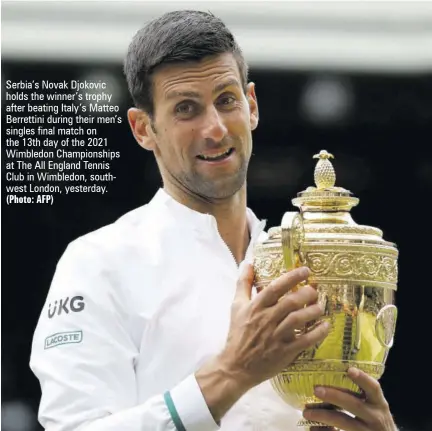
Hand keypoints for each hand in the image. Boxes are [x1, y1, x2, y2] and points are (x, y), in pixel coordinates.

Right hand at [195, 264, 329, 422]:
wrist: (235, 366)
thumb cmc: (237, 334)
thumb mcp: (237, 306)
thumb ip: (243, 284)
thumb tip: (247, 263)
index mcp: (255, 307)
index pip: (275, 288)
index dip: (292, 277)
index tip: (306, 271)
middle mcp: (266, 320)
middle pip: (290, 302)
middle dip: (306, 294)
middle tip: (314, 290)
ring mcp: (275, 337)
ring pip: (298, 320)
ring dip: (312, 311)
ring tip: (320, 306)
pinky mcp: (284, 353)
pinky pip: (304, 341)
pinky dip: (317, 333)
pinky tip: (325, 326)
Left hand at [305, 367, 396, 430]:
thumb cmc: (374, 419)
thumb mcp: (373, 406)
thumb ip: (358, 394)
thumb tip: (330, 375)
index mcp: (379, 403)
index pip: (373, 388)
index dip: (362, 378)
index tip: (349, 370)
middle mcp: (375, 417)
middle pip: (354, 405)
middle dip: (334, 396)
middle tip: (316, 390)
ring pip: (344, 422)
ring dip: (323, 415)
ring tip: (306, 412)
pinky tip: (312, 428)